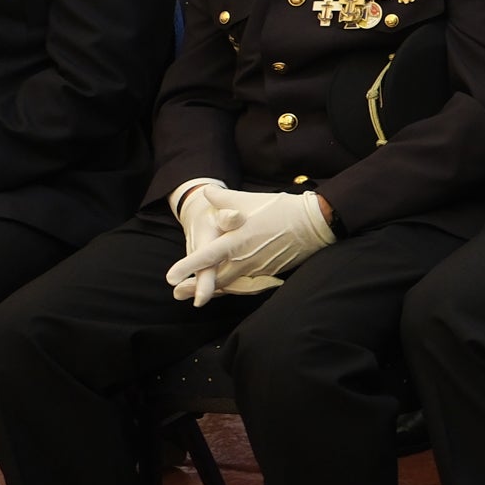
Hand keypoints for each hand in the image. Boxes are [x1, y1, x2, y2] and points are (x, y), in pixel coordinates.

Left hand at [164, 188, 332, 301]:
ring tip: (199, 293)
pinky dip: (234, 284)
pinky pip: (246, 282)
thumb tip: (205, 192)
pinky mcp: (269, 272)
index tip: (170, 278)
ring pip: (231, 283)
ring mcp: (258, 268)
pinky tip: (228, 282)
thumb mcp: (250, 199)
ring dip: (214, 288)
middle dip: (196, 287)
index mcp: (237, 241)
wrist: (314, 223)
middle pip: (216, 279)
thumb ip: (224, 199)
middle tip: (178, 293)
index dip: (187, 267)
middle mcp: (245, 259)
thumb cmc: (280, 209)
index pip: (206, 257)